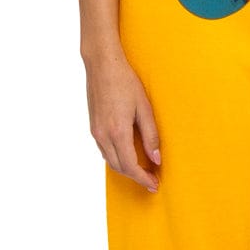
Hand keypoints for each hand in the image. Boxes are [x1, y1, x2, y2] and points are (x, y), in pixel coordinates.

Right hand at [85, 48, 161, 190]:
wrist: (102, 64)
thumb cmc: (125, 82)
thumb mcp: (144, 108)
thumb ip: (150, 135)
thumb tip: (156, 159)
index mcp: (117, 132)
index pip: (131, 166)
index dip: (143, 178)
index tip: (154, 184)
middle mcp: (103, 135)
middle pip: (119, 167)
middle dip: (136, 177)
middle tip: (152, 179)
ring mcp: (95, 131)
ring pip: (110, 160)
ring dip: (126, 169)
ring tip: (143, 169)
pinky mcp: (93, 126)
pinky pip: (104, 150)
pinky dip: (116, 158)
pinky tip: (128, 154)